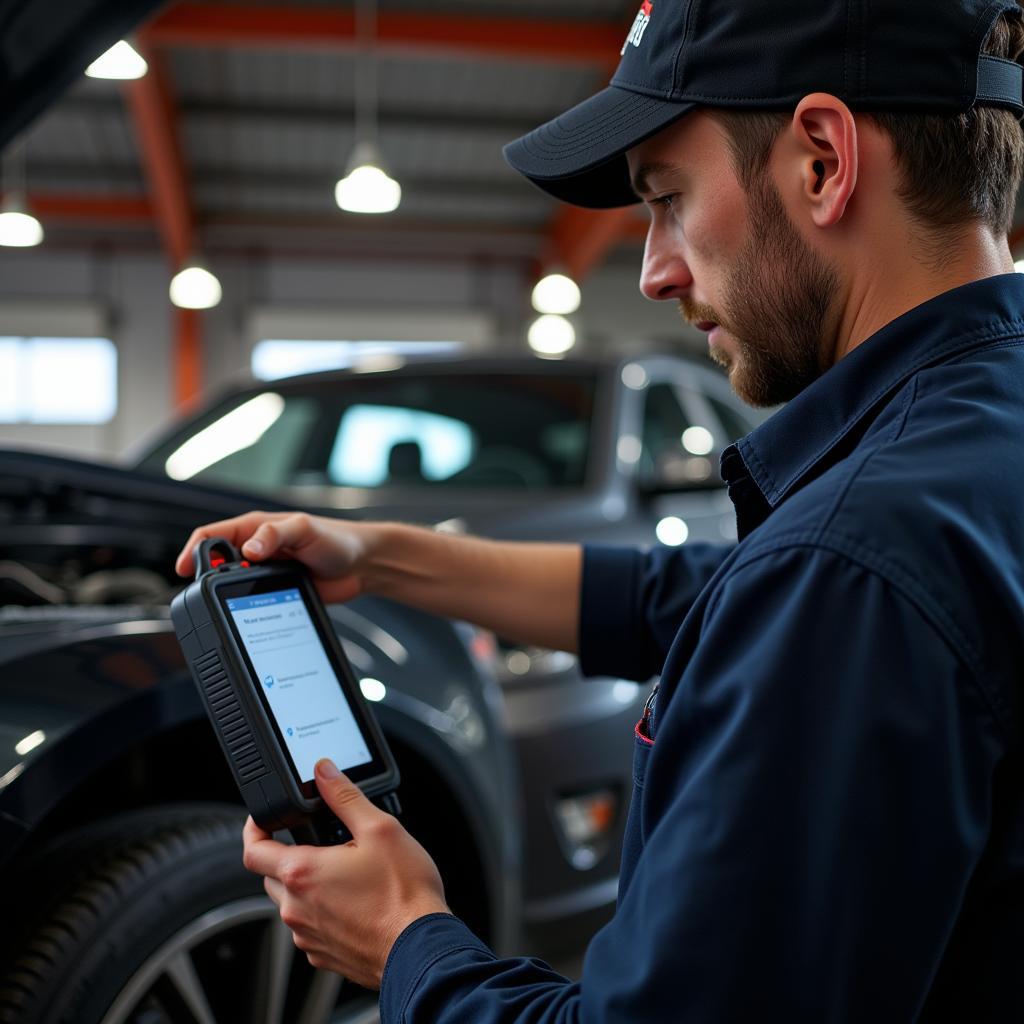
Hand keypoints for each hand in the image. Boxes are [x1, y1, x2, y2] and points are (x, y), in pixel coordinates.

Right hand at [175, 510, 374, 603]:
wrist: (363, 564)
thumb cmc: (338, 539)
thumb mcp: (306, 530)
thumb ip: (276, 534)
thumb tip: (249, 547)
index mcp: (256, 527)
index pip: (212, 536)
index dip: (192, 551)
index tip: (182, 569)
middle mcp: (257, 548)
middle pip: (216, 563)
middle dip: (206, 577)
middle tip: (208, 594)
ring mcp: (265, 571)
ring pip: (232, 584)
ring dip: (226, 594)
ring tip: (228, 605)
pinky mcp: (275, 591)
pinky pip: (251, 600)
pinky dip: (244, 607)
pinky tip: (248, 615)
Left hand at [242, 759, 450, 987]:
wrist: (421, 950)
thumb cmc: (404, 894)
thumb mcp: (380, 828)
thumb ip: (345, 796)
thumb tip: (324, 772)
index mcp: (302, 873)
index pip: (252, 849)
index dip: (253, 828)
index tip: (262, 819)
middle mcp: (296, 909)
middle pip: (271, 875)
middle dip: (288, 854)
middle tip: (322, 842)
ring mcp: (308, 936)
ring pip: (292, 902)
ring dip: (308, 884)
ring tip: (347, 872)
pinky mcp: (324, 955)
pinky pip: (310, 926)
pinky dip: (323, 910)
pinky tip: (356, 901)